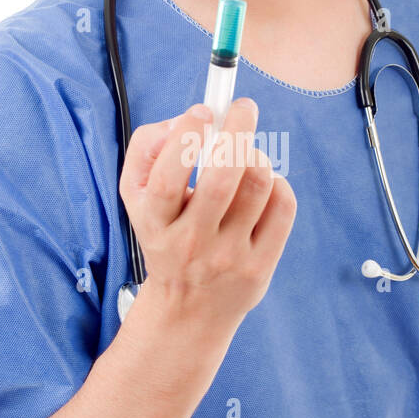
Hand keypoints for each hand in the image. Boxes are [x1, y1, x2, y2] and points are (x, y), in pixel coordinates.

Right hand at [119, 97, 296, 327]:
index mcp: (154, 223)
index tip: (201, 111)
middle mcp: (191, 243)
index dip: (187, 136)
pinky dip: (277, 182)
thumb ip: (146, 149)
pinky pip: (282, 206)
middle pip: (222, 177)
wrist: (188, 309)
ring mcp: (229, 257)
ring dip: (257, 155)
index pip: (169, 177)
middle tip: (243, 108)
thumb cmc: (165, 236)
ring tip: (247, 155)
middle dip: (238, 129)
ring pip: (258, 184)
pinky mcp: (260, 266)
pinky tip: (262, 185)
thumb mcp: (136, 198)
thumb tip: (184, 119)